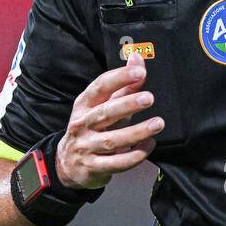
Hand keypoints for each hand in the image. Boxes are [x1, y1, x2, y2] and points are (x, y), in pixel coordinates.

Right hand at [56, 52, 163, 188]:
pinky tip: (149, 146)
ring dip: (137, 132)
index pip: (100, 87)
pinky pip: (117, 163)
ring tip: (157, 124)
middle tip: (149, 98)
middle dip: (128, 105)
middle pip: (105, 113)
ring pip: (113, 140)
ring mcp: (86, 147)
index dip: (119, 78)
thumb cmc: (91, 128)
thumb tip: (137, 57)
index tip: (139, 72)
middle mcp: (82, 124)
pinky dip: (135, 155)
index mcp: (84, 105)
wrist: (67, 164)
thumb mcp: (102, 106)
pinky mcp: (93, 167)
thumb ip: (123, 85)